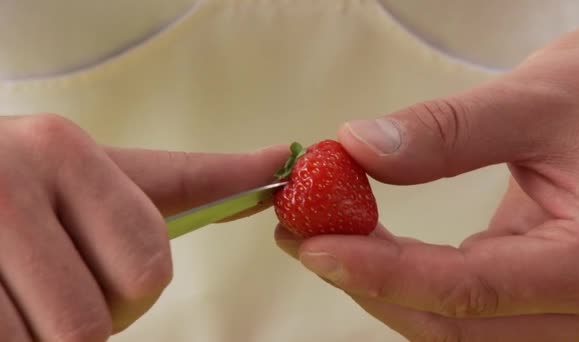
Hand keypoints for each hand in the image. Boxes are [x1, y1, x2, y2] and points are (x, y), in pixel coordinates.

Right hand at [0, 114, 286, 341]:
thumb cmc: (37, 189)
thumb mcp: (103, 174)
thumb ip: (195, 178)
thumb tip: (279, 158)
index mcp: (64, 152)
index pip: (146, 267)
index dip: (133, 291)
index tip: (98, 268)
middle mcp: (7, 182)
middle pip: (95, 321)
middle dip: (85, 318)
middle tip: (49, 283)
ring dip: (44, 334)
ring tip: (19, 289)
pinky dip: (15, 339)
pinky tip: (2, 305)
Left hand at [276, 25, 578, 340]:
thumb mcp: (542, 99)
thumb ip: (447, 131)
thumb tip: (357, 147)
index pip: (468, 290)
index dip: (381, 271)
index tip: (313, 245)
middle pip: (456, 326)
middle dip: (370, 284)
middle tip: (304, 237)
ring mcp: (574, 316)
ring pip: (461, 329)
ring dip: (387, 289)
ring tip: (329, 239)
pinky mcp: (553, 301)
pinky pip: (475, 312)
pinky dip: (417, 284)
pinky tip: (377, 248)